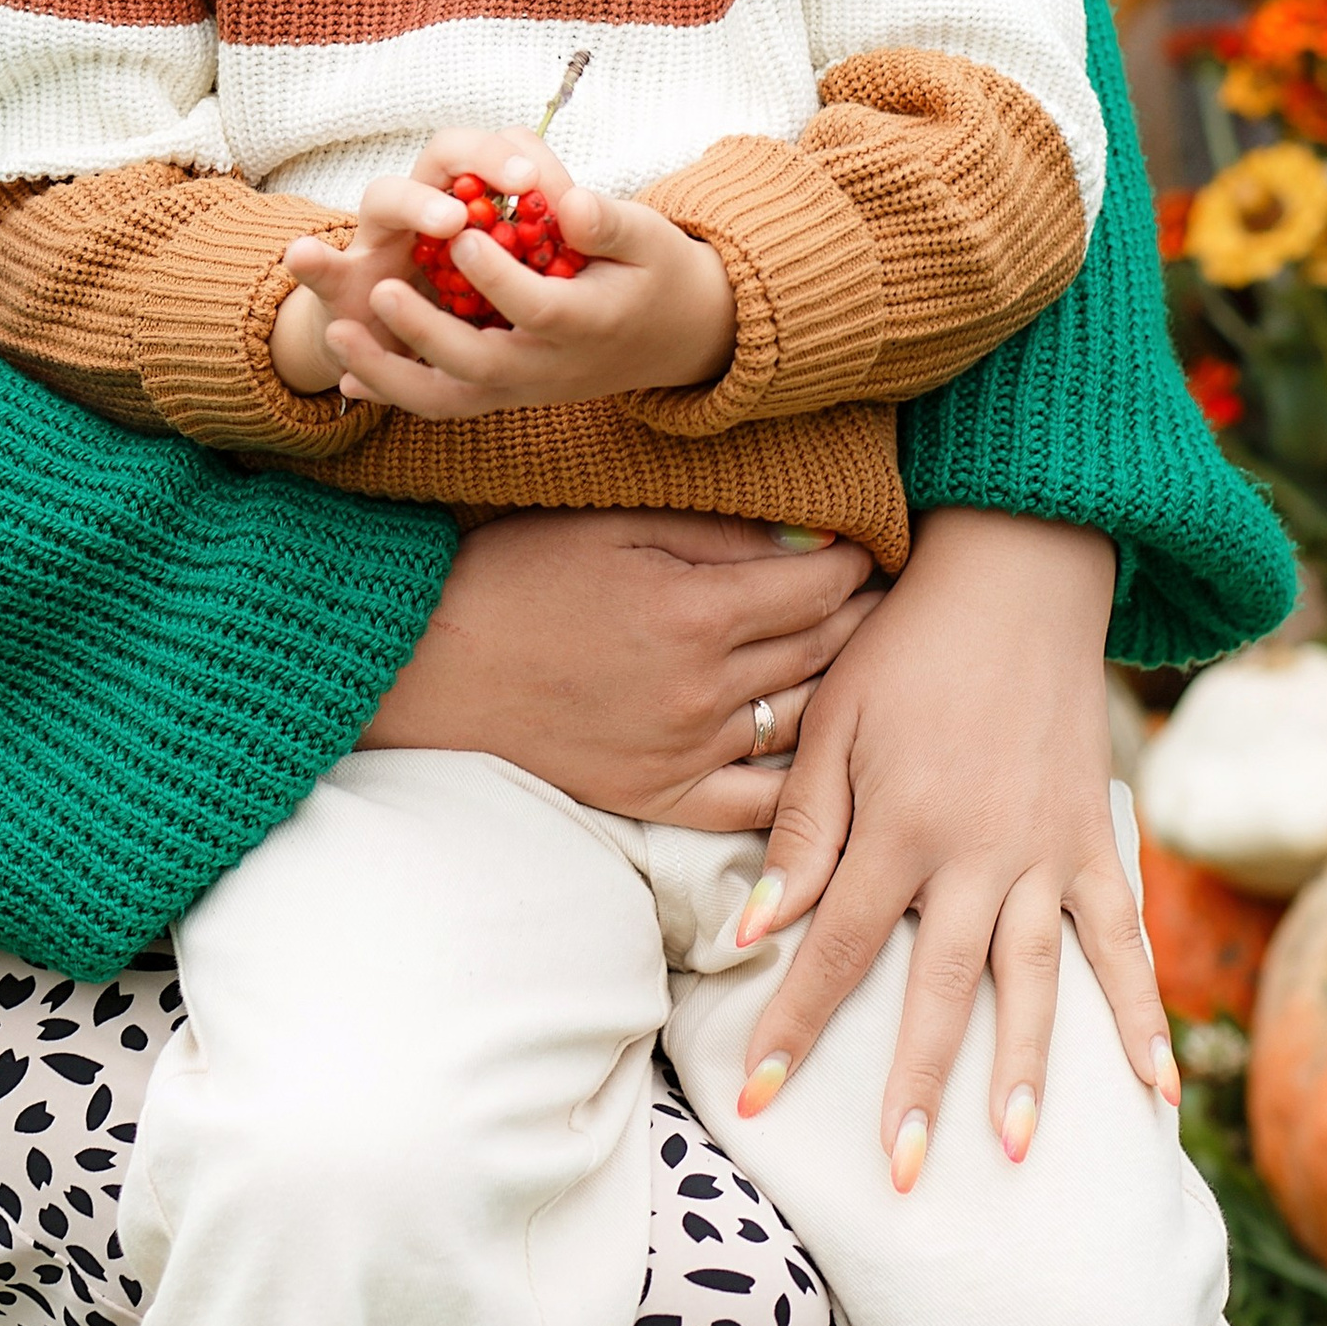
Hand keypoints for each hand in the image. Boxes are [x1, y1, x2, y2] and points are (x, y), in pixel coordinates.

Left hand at [277, 124, 735, 410]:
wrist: (673, 336)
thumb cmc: (655, 270)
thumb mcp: (648, 236)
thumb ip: (607, 221)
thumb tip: (569, 202)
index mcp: (591, 323)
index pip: (539, 308)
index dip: (499, 277)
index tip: (462, 236)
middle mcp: (553, 367)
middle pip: (483, 364)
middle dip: (427, 332)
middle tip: (382, 291)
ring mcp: (524, 387)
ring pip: (451, 399)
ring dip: (390, 375)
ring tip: (337, 335)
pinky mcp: (504, 392)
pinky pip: (444, 404)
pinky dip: (395, 394)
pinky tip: (347, 377)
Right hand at [359, 505, 878, 824]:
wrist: (433, 664)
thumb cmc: (516, 574)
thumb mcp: (611, 524)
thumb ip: (714, 532)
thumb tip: (807, 537)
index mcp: (695, 609)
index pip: (820, 585)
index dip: (860, 561)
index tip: (876, 543)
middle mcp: (704, 689)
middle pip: (824, 650)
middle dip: (867, 617)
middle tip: (894, 597)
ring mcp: (687, 751)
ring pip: (805, 720)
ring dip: (848, 688)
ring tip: (874, 661)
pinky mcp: (662, 797)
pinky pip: (760, 801)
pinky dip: (802, 779)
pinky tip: (829, 755)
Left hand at [731, 506, 1171, 1179]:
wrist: (1011, 578)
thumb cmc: (902, 645)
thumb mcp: (832, 721)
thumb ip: (801, 832)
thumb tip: (753, 928)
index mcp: (897, 825)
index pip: (834, 950)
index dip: (795, 1026)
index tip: (760, 1099)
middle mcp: (975, 853)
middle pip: (938, 989)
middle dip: (914, 1085)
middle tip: (898, 1174)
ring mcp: (1044, 852)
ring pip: (1034, 980)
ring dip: (1027, 1070)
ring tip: (1015, 1150)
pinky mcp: (1094, 840)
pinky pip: (1123, 940)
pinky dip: (1140, 1013)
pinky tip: (1155, 1090)